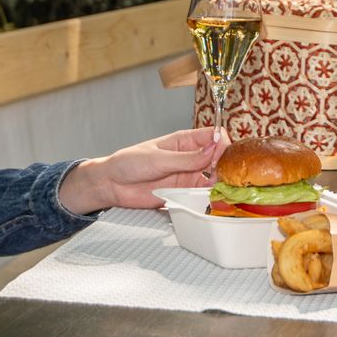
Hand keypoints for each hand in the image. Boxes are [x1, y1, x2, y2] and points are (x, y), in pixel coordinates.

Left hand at [62, 127, 226, 212]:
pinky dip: (208, 197)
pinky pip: (202, 194)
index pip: (213, 136)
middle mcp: (190, 157)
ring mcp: (188, 175)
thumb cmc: (129, 163)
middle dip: (224, 166)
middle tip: (221, 177)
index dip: (222, 144)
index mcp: (184, 141)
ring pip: (213, 177)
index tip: (222, 155)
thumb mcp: (158, 159)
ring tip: (216, 191)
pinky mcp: (183, 193)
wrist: (112, 185)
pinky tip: (207, 200)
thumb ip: (186, 158)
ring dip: (218, 184)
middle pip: (218, 158)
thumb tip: (213, 149)